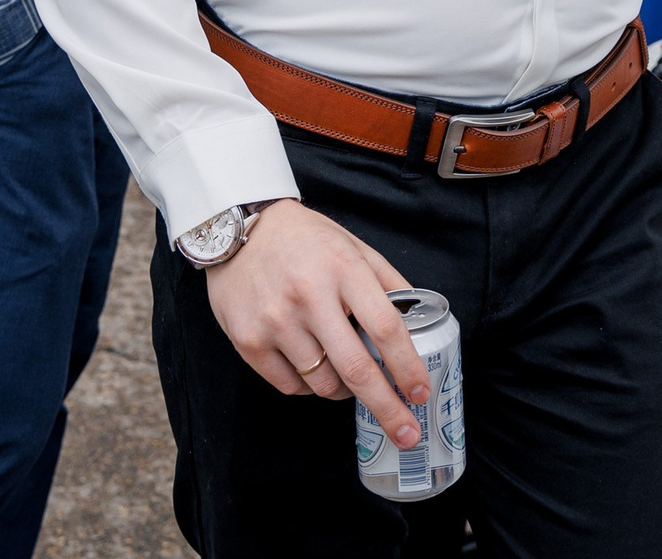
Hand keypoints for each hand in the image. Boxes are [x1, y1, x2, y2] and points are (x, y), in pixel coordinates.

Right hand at [204, 199, 429, 442]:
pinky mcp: (248, 340)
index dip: (407, 366)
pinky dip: (310, 388)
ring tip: (351, 380)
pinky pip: (290, 386)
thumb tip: (419, 323)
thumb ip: (388, 283)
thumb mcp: (354, 247)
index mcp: (344, 270)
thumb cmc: (306, 240)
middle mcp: (309, 297)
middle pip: (356, 368)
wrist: (240, 227)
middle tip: (406, 433)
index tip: (421, 393)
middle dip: (387, 408)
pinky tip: (315, 370)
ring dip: (345, 393)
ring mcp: (275, 321)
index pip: (385, 328)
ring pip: (323, 384)